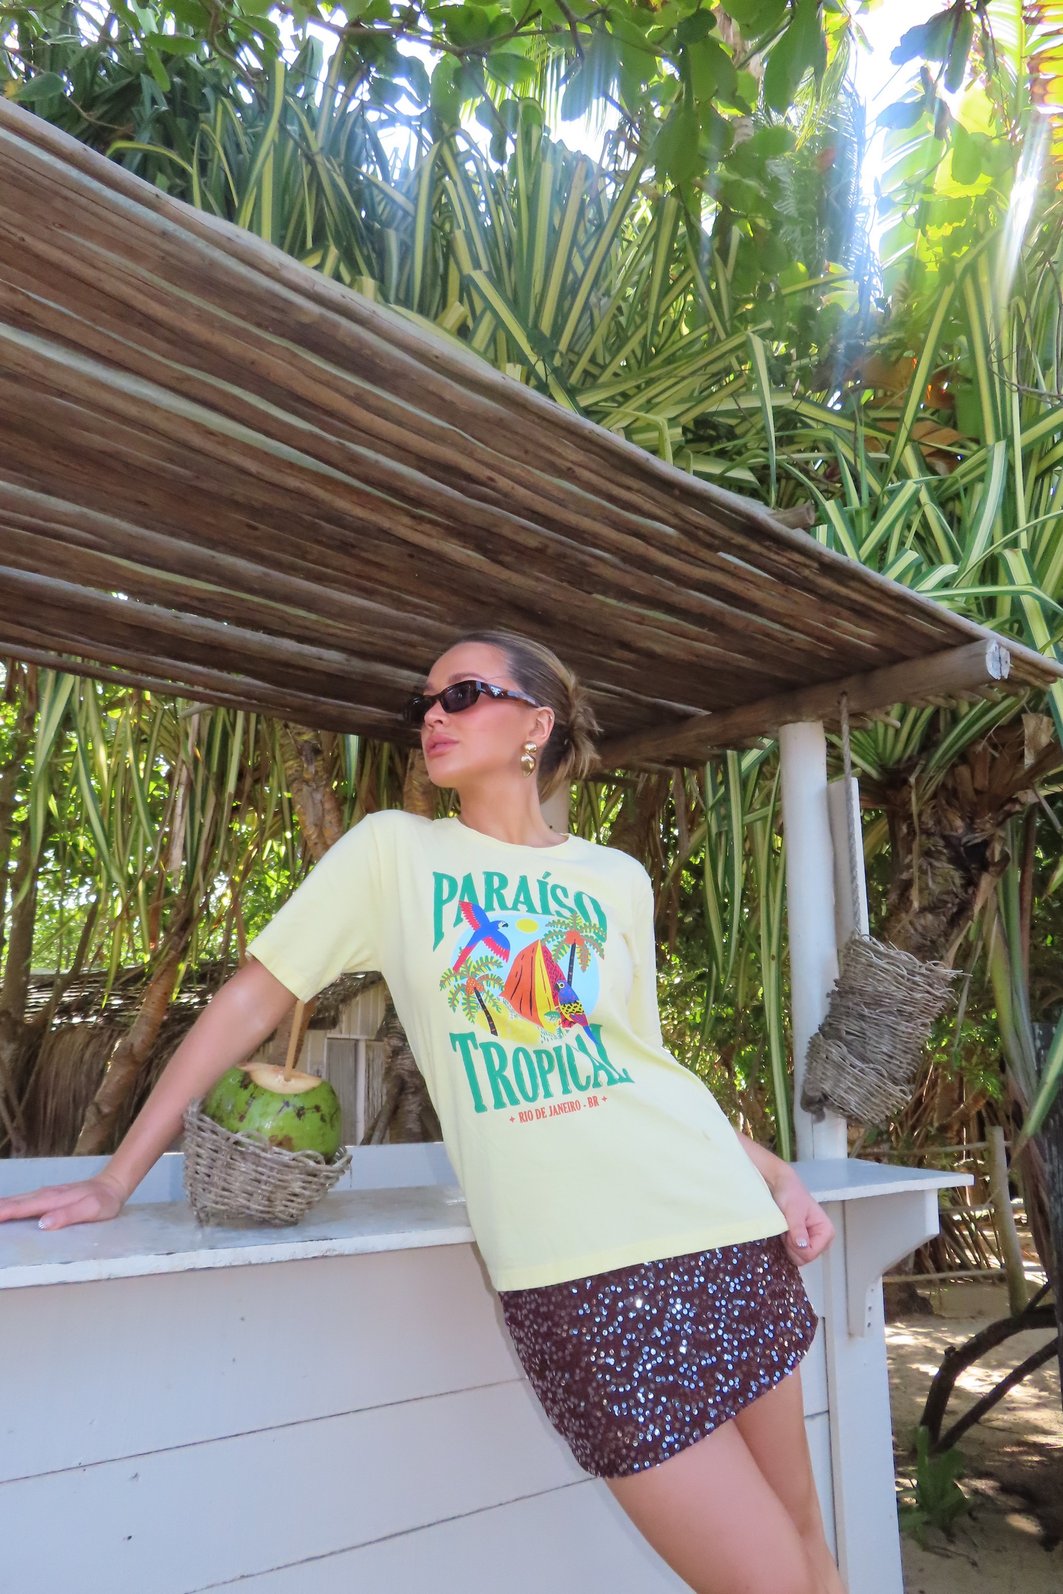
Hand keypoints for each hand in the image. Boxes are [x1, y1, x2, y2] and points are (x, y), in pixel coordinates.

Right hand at [0, 1172, 127, 1231]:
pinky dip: (10, 1205)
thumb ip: (68, 1215)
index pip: (21, 1208)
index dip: (3, 1213)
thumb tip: (42, 1223)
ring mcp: (45, 1194)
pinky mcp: (47, 1197)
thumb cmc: (104, 1201)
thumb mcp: (91, 1209)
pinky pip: (23, 1201)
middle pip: (14, 1202)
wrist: (112, 1185)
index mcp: (52, 1199)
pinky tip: (3, 1208)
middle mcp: (45, 1194)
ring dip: (1, 1206)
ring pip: (16, 1200)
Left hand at [769, 1169, 834, 1266]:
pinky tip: (784, 1232)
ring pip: (798, 1258)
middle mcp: (822, 1240)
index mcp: (826, 1232)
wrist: (781, 1185)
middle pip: (805, 1258)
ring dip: (787, 1245)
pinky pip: (793, 1253)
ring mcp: (812, 1242)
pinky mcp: (803, 1243)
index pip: (810, 1253)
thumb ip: (798, 1228)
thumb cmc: (790, 1193)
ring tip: (786, 1228)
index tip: (790, 1230)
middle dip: (791, 1246)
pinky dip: (785, 1245)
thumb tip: (803, 1245)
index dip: (795, 1246)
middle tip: (787, 1228)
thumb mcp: (793, 1210)